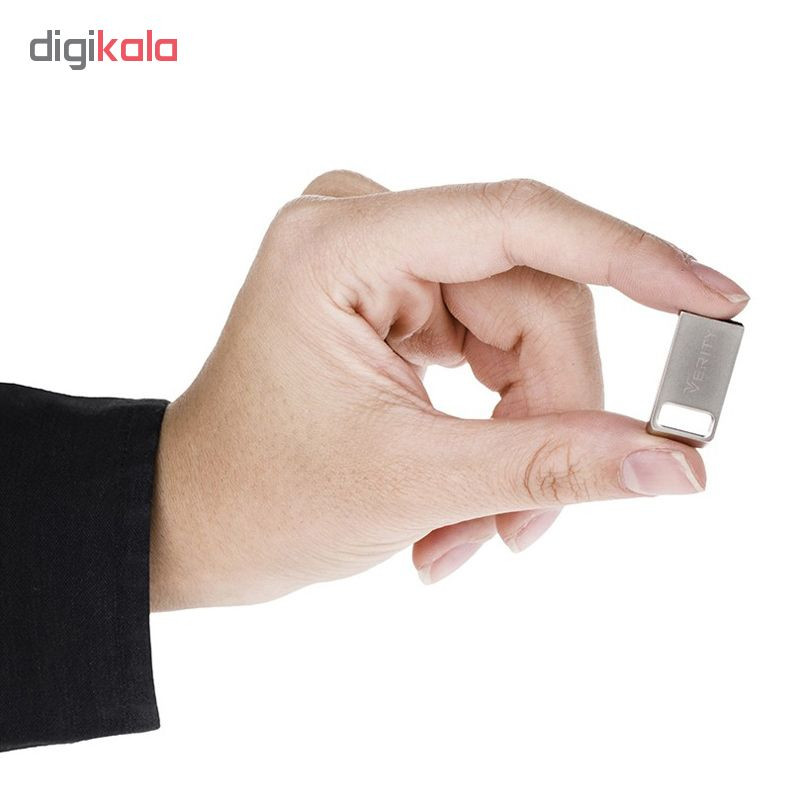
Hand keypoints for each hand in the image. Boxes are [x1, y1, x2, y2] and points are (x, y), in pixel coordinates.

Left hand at [149, 172, 747, 609]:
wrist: (200, 523)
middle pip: (532, 301)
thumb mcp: (414, 483)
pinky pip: (497, 353)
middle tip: (531, 526)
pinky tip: (459, 507)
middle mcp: (364, 231)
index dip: (632, 260)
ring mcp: (385, 262)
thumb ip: (552, 466)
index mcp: (340, 245)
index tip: (716, 301)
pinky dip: (497, 435)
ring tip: (476, 533)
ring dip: (520, 444)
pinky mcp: (402, 300)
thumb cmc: (263, 501)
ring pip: (524, 336)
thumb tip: (672, 463)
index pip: (519, 223)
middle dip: (550, 419)